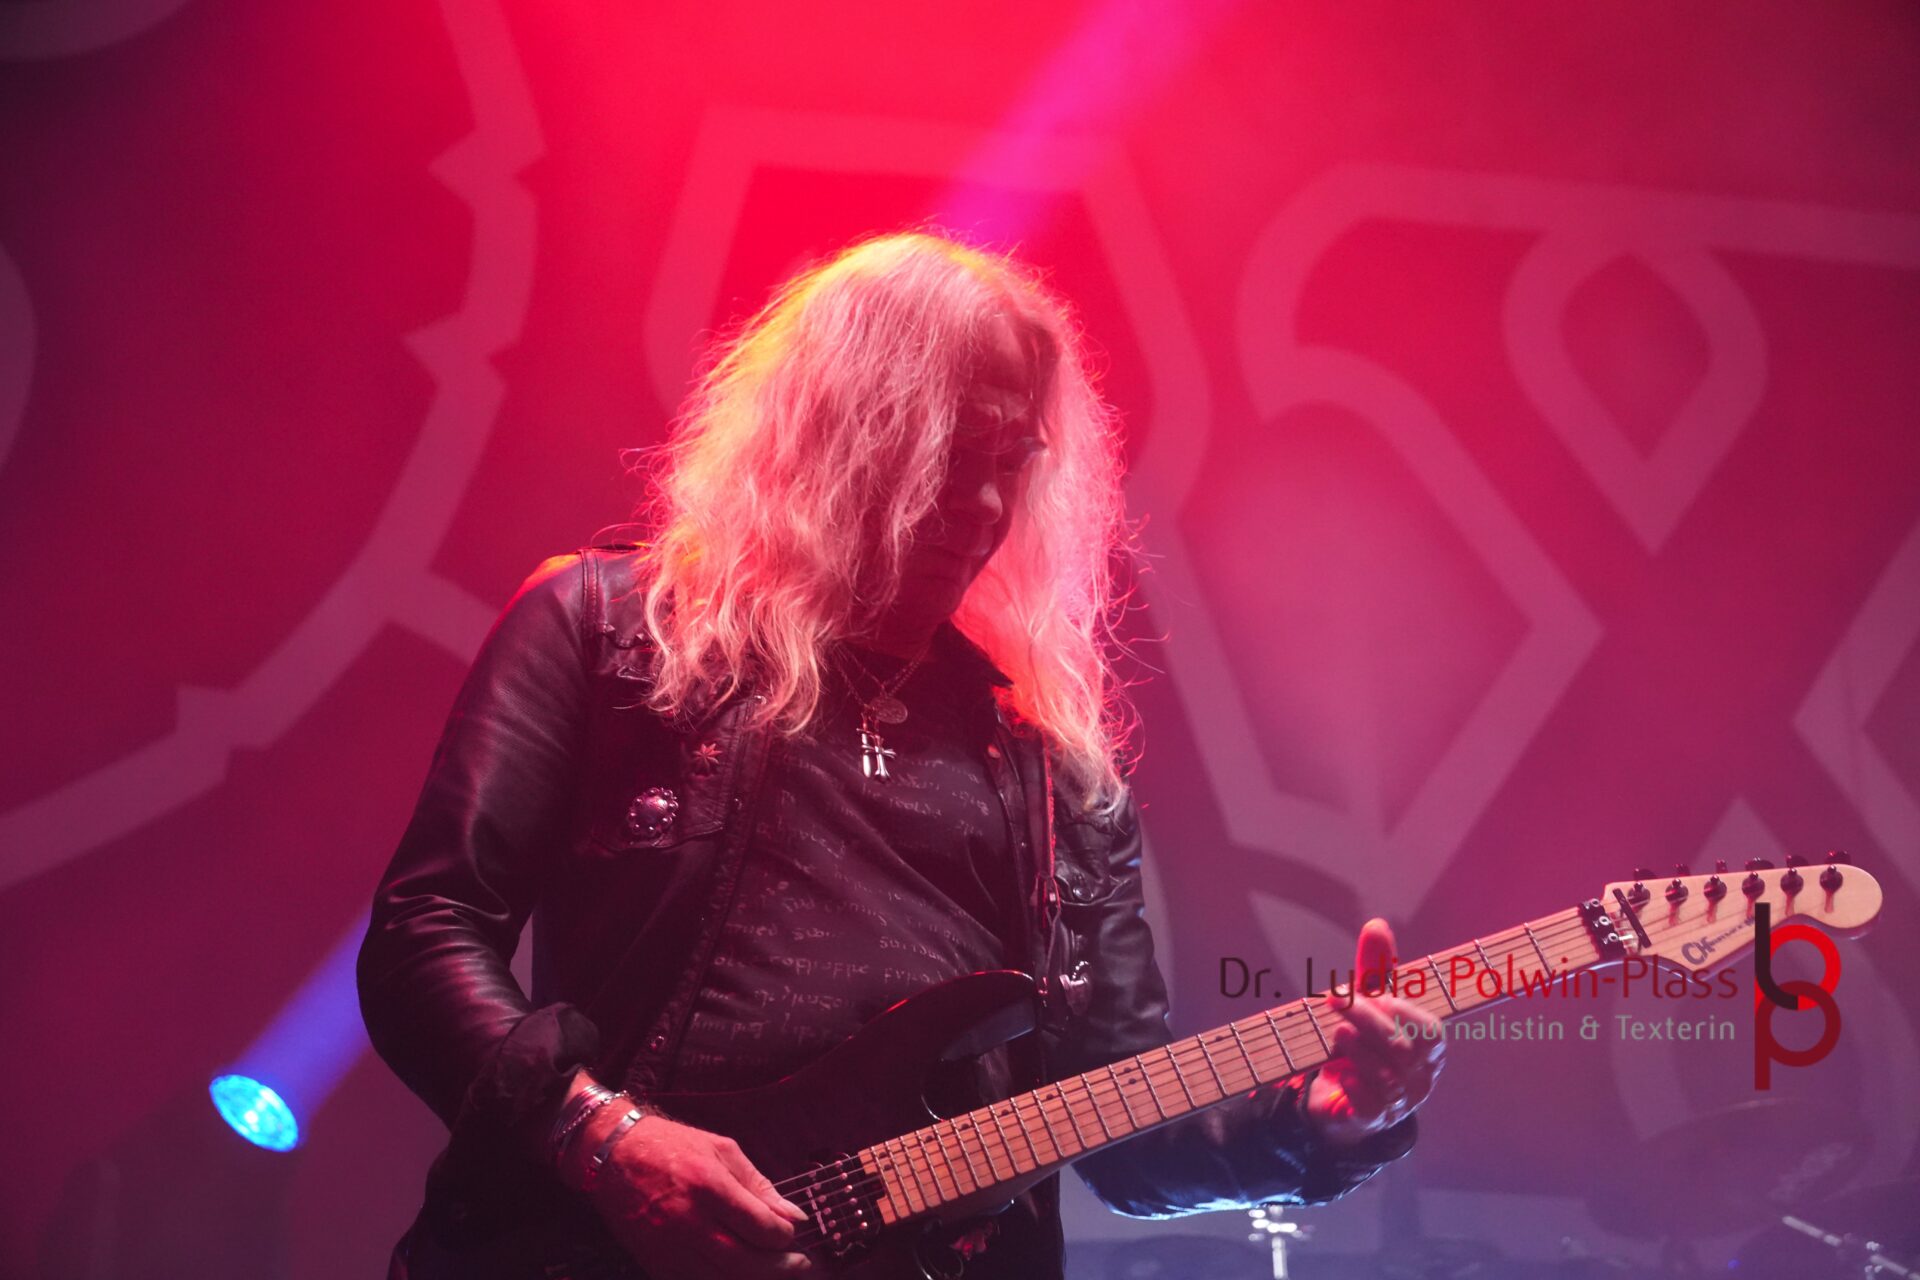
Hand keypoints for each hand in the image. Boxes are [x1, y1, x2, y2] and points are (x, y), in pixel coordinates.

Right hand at [559, 1104, 817, 1278]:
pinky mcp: (655, 1263)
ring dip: (754, 1278)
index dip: (785, 1235)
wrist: (613, 1155)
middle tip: (799, 1264)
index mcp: (709, 1185)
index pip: (760, 1226)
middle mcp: (689, 1220)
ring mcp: (669, 1246)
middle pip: (745, 1262)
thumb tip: (793, 1216)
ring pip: (722, 1279)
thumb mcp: (722, 1150)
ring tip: (773, 1271)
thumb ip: (760, 1186)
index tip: (793, 1231)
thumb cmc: (671, 1146)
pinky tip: (738, 1274)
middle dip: (779, 1267)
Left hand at [1305, 918, 1443, 1146]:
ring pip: (1388, 1077)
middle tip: (1334, 1000)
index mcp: (1430, 1047)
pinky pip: (1372, 1106)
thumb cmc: (1365, 1043)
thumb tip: (1376, 924)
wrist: (1340, 1098)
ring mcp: (1401, 1102)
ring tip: (1336, 1032)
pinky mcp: (1375, 1120)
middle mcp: (1422, 1076)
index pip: (1429, 1030)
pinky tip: (1341, 1071)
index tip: (1367, 993)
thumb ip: (1376, 968)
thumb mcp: (1370, 1004)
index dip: (1399, 1010)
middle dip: (1367, 1020)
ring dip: (1358, 1050)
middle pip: (1403, 1049)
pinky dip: (1356, 1084)